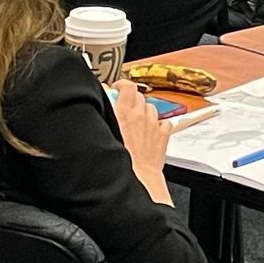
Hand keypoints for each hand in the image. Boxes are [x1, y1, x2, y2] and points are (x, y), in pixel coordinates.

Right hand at [114, 83, 172, 201]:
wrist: (137, 177)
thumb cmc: (119, 161)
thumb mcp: (103, 133)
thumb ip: (103, 116)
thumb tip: (99, 106)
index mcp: (123, 113)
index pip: (127, 87)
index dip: (122, 85)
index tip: (116, 88)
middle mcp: (140, 115)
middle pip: (139, 96)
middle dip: (132, 99)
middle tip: (124, 107)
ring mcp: (153, 124)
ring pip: (151, 107)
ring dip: (144, 111)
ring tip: (137, 120)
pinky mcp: (163, 135)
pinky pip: (164, 122)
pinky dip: (159, 124)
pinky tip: (152, 130)